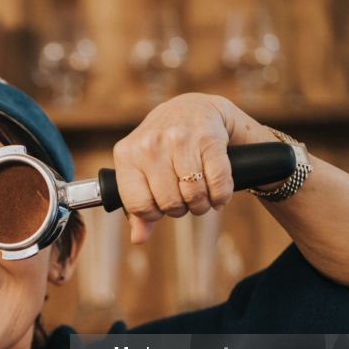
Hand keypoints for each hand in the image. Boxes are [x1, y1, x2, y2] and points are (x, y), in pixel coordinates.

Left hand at [112, 93, 266, 243]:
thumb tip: (139, 239)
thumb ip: (138, 206)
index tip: (160, 207)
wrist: (193, 109)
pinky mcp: (209, 138)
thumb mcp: (142, 171)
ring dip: (201, 205)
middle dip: (180, 210)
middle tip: (184, 201)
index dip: (153, 214)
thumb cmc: (163, 147)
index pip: (138, 205)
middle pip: (169, 203)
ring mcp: (180, 139)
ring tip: (200, 198)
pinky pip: (218, 183)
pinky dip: (221, 196)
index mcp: (127, 154)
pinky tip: (217, 193)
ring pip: (193, 195)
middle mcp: (151, 145)